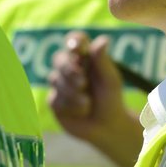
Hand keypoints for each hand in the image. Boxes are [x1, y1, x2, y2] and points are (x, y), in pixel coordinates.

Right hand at [48, 31, 142, 166]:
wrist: (106, 126)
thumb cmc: (111, 98)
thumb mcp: (110, 80)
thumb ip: (103, 61)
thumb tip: (103, 40)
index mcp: (85, 57)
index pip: (75, 41)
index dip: (73, 41)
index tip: (77, 48)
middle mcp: (70, 67)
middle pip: (59, 59)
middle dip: (69, 70)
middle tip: (83, 83)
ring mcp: (60, 84)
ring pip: (55, 79)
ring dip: (72, 93)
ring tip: (88, 103)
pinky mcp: (54, 101)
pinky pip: (54, 99)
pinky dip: (69, 106)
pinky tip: (81, 111)